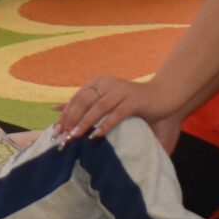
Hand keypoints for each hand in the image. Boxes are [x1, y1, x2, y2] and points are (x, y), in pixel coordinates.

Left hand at [53, 73, 167, 141]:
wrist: (162, 95)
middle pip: (84, 101)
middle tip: (64, 135)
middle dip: (72, 119)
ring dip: (85, 122)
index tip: (57, 129)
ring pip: (98, 107)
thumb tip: (56, 108)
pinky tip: (97, 135)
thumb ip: (84, 104)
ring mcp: (121, 91)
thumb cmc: (131, 101)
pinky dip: (105, 125)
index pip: (77, 97)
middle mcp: (108, 83)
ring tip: (75, 136)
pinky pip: (117, 114)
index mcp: (99, 82)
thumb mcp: (105, 100)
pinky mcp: (134, 100)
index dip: (66, 113)